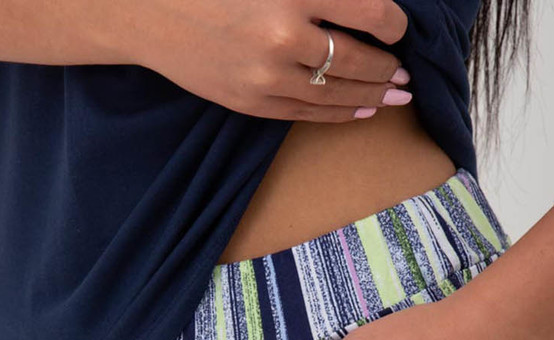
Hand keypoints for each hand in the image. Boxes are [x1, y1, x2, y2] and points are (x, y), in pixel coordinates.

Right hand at [134, 0, 410, 120]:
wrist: (150, 13)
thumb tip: (363, 4)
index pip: (370, 13)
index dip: (394, 23)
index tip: (398, 27)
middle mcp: (285, 39)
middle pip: (358, 60)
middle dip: (387, 68)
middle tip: (404, 72)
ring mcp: (267, 78)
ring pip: (336, 94)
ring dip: (371, 96)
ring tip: (392, 96)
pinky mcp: (252, 103)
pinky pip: (307, 114)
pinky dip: (339, 114)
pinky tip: (359, 111)